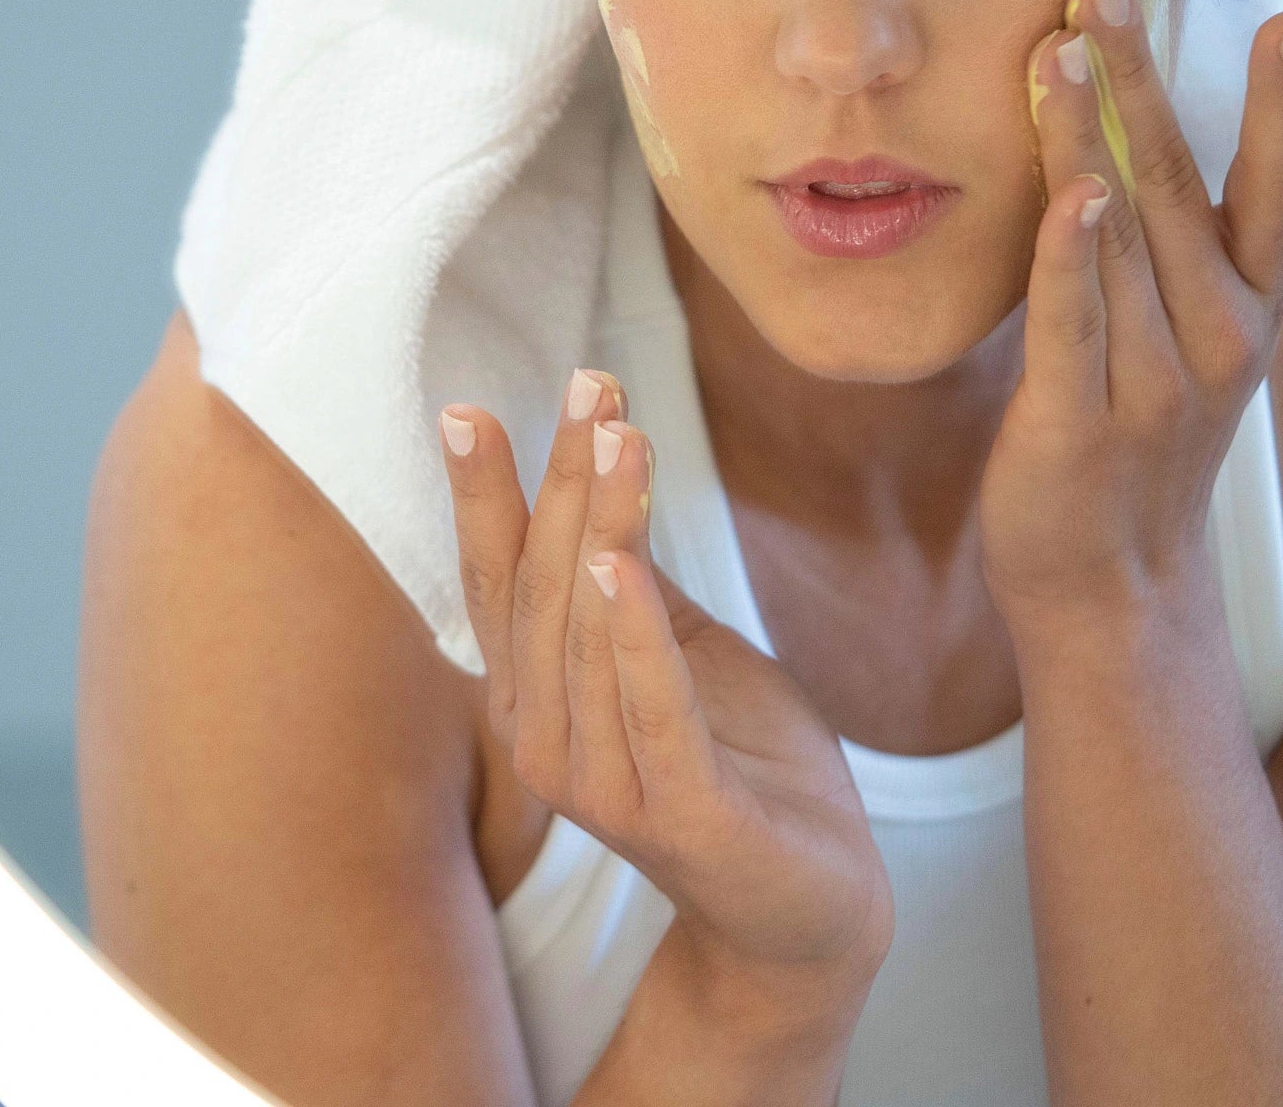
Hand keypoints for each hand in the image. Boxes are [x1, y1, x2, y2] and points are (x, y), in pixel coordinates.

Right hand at [438, 371, 893, 1010]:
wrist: (813, 898)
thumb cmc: (741, 759)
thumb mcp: (685, 645)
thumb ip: (635, 581)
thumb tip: (601, 479)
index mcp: (541, 698)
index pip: (499, 582)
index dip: (483, 498)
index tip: (469, 410)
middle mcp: (548, 742)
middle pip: (542, 590)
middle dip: (561, 480)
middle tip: (590, 385)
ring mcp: (606, 787)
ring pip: (588, 635)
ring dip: (603, 527)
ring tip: (618, 437)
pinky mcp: (682, 816)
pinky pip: (650, 710)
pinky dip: (634, 635)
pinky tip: (624, 563)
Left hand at [979, 0, 1282, 632]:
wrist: (1114, 594)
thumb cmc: (1150, 434)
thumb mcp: (1226, 326)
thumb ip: (1259, 214)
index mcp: (1249, 308)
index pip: (1280, 190)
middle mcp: (1217, 340)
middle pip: (1181, 189)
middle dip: (1144, 81)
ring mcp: (1150, 385)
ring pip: (1120, 238)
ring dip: (1088, 138)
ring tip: (1057, 49)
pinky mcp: (1075, 423)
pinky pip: (1074, 325)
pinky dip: (1073, 256)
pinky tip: (1071, 191)